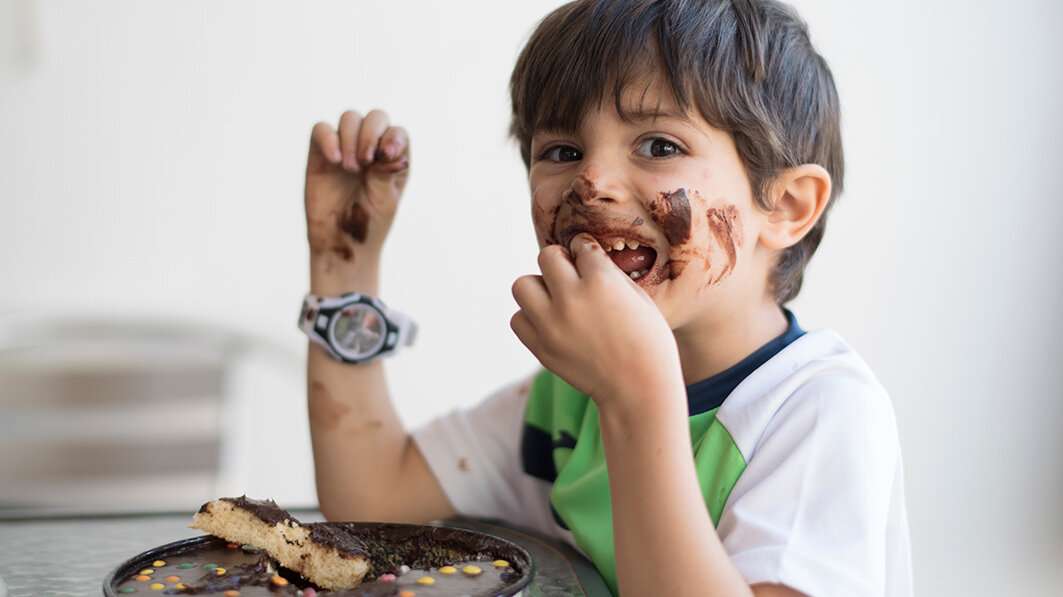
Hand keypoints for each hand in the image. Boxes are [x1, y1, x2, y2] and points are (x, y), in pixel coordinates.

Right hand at [305, 110, 409, 277]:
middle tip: (366, 161)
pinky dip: (328, 138)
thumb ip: (386, 175)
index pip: (397, 132)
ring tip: (350, 168)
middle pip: (376, 117)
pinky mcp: (320, 151)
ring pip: (350, 118)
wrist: (340, 240)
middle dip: (371, 133)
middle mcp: (371, 146)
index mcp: (393, 157)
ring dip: (351, 138)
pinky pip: (321, 129)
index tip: (386, 156)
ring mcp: (346, 146)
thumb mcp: (384, 201)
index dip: (393, 138)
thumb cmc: (368, 222)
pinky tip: (334, 160)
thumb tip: (394, 155)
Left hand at [511, 234, 683, 408]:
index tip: (592, 264)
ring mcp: (552, 324)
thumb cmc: (647, 341)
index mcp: (601, 280)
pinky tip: (551, 323)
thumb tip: (581, 257)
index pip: (580, 245)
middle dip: (560, 262)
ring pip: (522, 285)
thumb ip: (607, 273)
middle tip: (572, 278)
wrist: (638, 388)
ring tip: (556, 301)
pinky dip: (530, 318)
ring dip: (538, 288)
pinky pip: (517, 319)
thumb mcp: (637, 297)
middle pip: (546, 256)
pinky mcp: (541, 347)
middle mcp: (572, 298)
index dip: (587, 252)